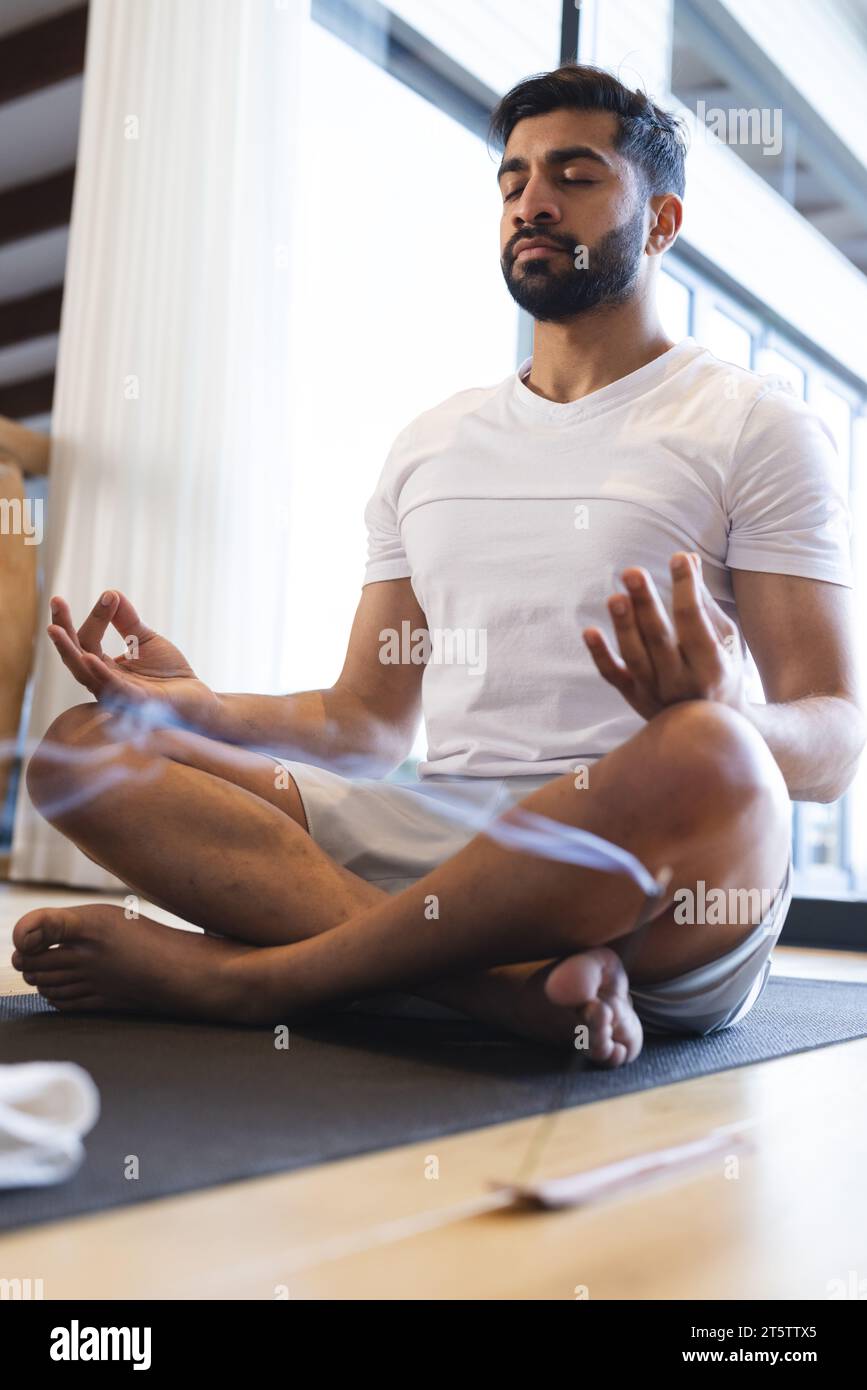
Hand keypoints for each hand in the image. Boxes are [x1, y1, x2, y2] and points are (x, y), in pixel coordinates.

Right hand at [46, 590, 221, 730]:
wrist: (198, 699)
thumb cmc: (170, 674)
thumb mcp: (145, 641)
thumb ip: (127, 621)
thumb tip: (111, 593)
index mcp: (104, 668)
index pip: (88, 640)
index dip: (95, 617)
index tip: (109, 595)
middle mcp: (104, 682)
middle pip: (76, 656)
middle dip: (63, 630)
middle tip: (55, 601)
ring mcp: (117, 695)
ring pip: (85, 673)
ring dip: (69, 650)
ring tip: (55, 628)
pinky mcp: (135, 704)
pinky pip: (113, 690)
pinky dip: (100, 674)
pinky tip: (89, 657)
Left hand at [583, 551, 748, 720]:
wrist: (713, 730)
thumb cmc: (722, 672)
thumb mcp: (724, 640)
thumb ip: (702, 601)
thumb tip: (688, 557)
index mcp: (712, 665)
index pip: (694, 621)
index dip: (686, 588)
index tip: (679, 557)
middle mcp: (683, 682)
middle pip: (660, 639)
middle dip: (645, 604)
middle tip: (631, 571)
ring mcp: (656, 694)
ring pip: (635, 658)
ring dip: (623, 627)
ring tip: (615, 597)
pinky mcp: (635, 698)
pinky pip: (613, 677)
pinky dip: (600, 655)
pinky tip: (589, 631)